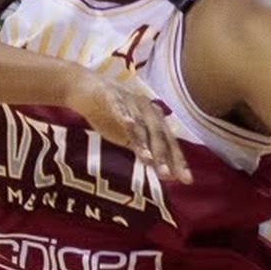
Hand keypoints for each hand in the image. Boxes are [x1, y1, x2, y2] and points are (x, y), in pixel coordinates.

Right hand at [70, 67, 190, 186]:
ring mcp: (130, 102)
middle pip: (159, 134)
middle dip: (164, 156)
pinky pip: (119, 109)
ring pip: (140, 125)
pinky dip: (125, 117)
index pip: (169, 142)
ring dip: (144, 142)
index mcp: (154, 118)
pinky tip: (129, 126)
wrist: (84, 88)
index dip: (178, 160)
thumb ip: (145, 151)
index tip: (186, 181)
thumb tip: (164, 174)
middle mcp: (147, 109)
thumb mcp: (129, 137)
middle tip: (168, 176)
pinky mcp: (111, 97)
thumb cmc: (109, 115)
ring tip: (148, 160)